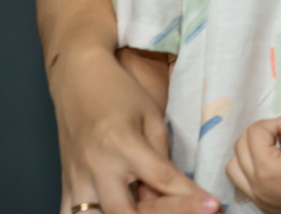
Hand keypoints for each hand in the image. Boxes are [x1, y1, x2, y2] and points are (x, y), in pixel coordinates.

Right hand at [50, 44, 218, 213]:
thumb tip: (177, 193)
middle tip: (197, 213)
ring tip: (160, 213)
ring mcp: (77, 181)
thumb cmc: (120, 93)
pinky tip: (123, 213)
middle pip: (129, 212)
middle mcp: (97, 167)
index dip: (191, 198)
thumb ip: (161, 157)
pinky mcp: (65, 187)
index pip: (161, 180)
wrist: (77, 80)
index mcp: (122, 144)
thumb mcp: (150, 117)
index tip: (215, 206)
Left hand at [226, 115, 280, 213]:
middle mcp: (256, 186)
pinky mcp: (265, 205)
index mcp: (265, 169)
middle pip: (240, 146)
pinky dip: (251, 168)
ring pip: (235, 166)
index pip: (255, 131)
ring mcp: (259, 198)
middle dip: (260, 132)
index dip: (276, 120)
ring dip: (249, 150)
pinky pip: (244, 182)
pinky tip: (271, 163)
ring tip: (271, 146)